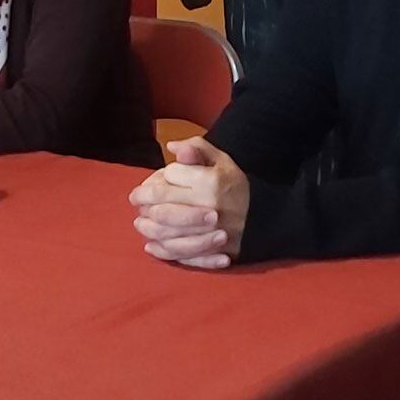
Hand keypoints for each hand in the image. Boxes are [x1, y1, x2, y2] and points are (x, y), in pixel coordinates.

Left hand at [128, 137, 249, 268]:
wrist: (263, 217)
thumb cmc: (235, 186)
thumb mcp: (222, 160)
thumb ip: (197, 148)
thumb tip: (171, 146)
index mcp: (210, 181)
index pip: (170, 175)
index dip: (159, 175)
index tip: (158, 178)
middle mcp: (208, 207)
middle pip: (161, 204)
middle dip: (143, 200)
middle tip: (135, 199)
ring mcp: (207, 232)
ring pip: (164, 231)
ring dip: (146, 226)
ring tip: (139, 222)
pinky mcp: (209, 251)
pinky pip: (178, 253)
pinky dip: (161, 250)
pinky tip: (151, 245)